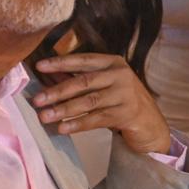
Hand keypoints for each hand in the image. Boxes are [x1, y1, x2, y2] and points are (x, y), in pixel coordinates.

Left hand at [31, 53, 171, 154]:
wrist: (151, 124)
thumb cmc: (122, 102)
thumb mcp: (106, 85)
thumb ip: (83, 80)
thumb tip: (50, 77)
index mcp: (114, 63)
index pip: (83, 60)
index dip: (61, 63)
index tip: (39, 66)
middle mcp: (121, 75)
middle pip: (84, 82)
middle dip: (58, 91)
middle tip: (37, 99)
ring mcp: (125, 95)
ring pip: (89, 102)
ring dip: (64, 110)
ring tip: (44, 116)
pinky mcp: (126, 114)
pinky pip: (96, 119)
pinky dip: (77, 124)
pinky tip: (62, 129)